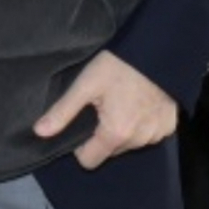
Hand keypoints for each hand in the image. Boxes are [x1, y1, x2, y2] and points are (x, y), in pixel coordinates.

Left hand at [33, 50, 176, 168]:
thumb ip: (63, 111)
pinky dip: (144, 124)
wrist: (158, 46)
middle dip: (104, 135)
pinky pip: (149, 134)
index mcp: (115, 133)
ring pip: (130, 143)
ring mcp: (157, 134)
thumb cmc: (120, 64)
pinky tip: (142, 103)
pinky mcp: (169, 125)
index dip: (82, 145)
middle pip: (110, 151)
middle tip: (106, 105)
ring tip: (125, 101)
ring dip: (125, 130)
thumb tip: (39, 132)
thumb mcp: (87, 83)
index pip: (88, 161)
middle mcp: (138, 140)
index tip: (86, 121)